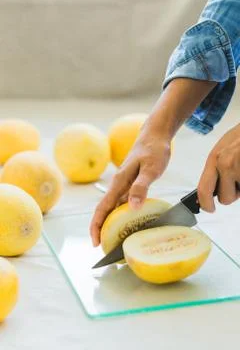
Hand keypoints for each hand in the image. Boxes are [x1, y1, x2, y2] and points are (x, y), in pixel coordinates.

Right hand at [90, 126, 170, 245]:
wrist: (155, 135)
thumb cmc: (153, 150)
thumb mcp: (150, 168)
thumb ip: (141, 186)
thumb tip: (132, 207)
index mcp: (120, 182)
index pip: (103, 207)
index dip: (96, 225)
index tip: (95, 242)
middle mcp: (119, 185)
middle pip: (105, 210)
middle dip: (101, 229)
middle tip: (106, 248)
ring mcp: (124, 184)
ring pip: (114, 208)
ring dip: (112, 224)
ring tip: (116, 241)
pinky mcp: (131, 184)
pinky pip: (124, 203)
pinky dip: (123, 215)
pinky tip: (130, 223)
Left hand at [198, 123, 239, 211]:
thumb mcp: (226, 146)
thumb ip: (217, 167)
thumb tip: (210, 189)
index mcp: (215, 158)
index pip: (203, 190)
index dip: (206, 204)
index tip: (209, 208)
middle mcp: (226, 164)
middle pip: (225, 198)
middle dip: (233, 193)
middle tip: (239, 178)